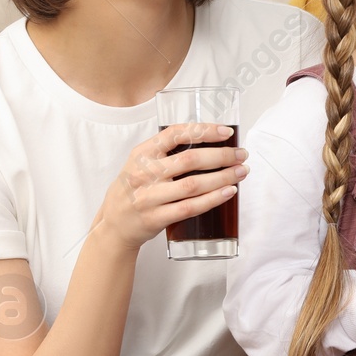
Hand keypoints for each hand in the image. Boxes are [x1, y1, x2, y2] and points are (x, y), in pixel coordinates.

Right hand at [93, 124, 246, 252]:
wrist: (114, 225)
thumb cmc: (135, 189)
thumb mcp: (141, 163)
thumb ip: (167, 152)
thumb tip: (210, 141)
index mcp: (142, 153)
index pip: (175, 134)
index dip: (204, 131)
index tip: (226, 132)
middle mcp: (144, 173)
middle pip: (190, 160)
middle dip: (222, 156)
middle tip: (241, 155)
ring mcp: (149, 197)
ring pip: (193, 184)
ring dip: (223, 177)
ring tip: (241, 172)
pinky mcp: (156, 218)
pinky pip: (190, 207)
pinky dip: (213, 199)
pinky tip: (229, 191)